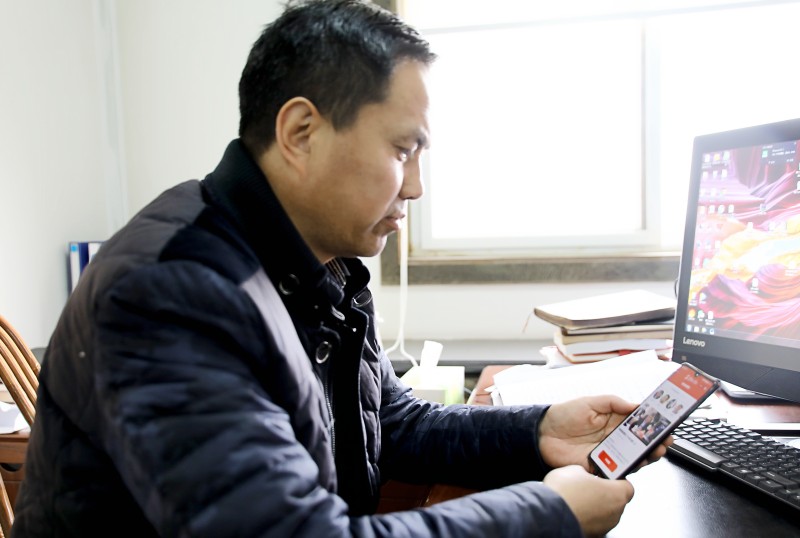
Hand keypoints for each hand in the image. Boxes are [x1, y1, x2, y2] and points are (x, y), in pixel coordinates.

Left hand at [538, 395, 671, 471]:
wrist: (542, 434)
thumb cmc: (564, 415)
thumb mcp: (590, 402)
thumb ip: (613, 403)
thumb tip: (635, 405)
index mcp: (613, 420)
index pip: (638, 422)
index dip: (653, 422)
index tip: (666, 422)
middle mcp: (614, 437)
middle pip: (641, 441)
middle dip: (656, 441)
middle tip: (666, 440)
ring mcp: (609, 452)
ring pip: (635, 456)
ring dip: (648, 455)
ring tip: (656, 451)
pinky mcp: (601, 466)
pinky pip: (619, 469)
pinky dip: (630, 467)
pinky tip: (637, 463)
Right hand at [543, 465, 633, 536]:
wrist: (549, 514)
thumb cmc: (565, 492)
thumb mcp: (574, 469)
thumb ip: (585, 471)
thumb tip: (583, 474)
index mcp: (617, 494)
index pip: (626, 485)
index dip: (615, 479)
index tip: (604, 475)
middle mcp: (616, 513)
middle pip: (615, 500)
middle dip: (603, 492)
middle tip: (587, 485)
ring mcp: (605, 526)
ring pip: (604, 512)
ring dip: (594, 505)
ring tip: (576, 497)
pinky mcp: (594, 534)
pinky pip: (594, 522)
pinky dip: (586, 516)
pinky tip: (572, 508)